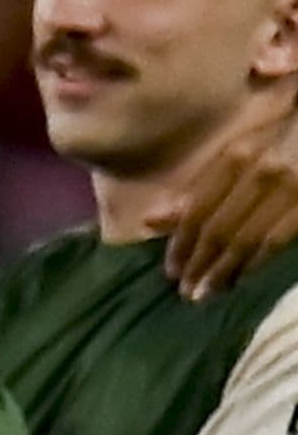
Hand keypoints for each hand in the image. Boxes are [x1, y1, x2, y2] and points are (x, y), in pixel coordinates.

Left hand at [152, 110, 297, 299]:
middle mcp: (260, 173)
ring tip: (206, 294)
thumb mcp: (238, 154)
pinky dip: (256, 264)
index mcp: (236, 158)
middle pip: (219, 229)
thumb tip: (150, 220)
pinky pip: (277, 241)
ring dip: (223, 271)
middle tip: (185, 292)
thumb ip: (198, 188)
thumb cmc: (278, 140)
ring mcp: (290, 190)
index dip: (181, 244)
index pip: (197, 210)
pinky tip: (240, 280)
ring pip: (247, 239)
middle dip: (199, 264)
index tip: (170, 271)